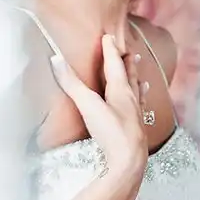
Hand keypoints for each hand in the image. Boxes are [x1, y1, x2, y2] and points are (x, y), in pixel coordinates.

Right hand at [50, 34, 148, 199]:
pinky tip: (141, 112)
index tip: (108, 37)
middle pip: (130, 77)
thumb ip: (72, 84)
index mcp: (121, 90)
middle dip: (128, 64)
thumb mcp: (88, 106)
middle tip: (131, 53)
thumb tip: (55, 59)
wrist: (129, 162)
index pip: (115, 65)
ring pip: (138, 95)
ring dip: (138, 84)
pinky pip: (140, 113)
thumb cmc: (111, 132)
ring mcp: (136, 117)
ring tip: (143, 79)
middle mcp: (132, 101)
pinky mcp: (137, 132)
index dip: (110, 50)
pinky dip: (140, 107)